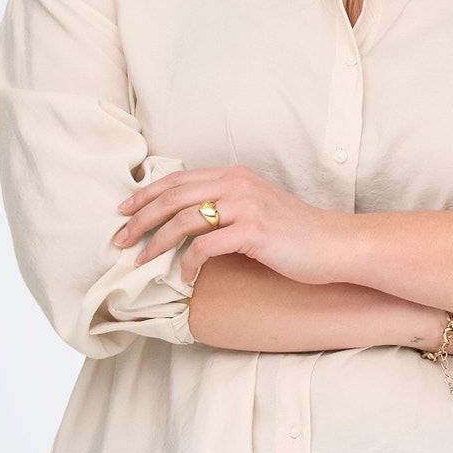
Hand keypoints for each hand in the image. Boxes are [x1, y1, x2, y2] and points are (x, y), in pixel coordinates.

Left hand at [114, 165, 347, 287]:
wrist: (335, 245)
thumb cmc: (295, 233)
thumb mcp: (255, 208)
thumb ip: (224, 205)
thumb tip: (185, 220)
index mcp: (234, 175)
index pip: (178, 179)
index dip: (146, 194)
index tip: (123, 210)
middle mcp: (237, 184)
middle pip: (173, 197)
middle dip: (140, 218)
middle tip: (118, 239)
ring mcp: (246, 206)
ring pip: (184, 220)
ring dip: (155, 242)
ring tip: (140, 261)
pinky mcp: (254, 232)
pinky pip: (206, 247)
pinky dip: (189, 264)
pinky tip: (183, 278)